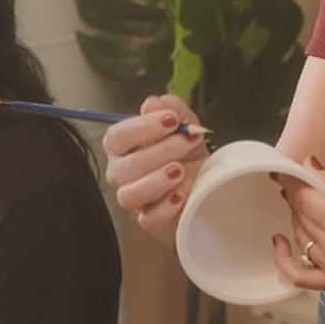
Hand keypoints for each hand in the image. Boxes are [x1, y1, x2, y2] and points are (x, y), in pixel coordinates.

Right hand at [102, 95, 205, 233]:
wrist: (207, 176)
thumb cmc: (187, 148)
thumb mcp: (184, 121)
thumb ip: (169, 107)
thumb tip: (152, 104)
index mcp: (122, 146)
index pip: (116, 137)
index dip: (142, 127)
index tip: (171, 120)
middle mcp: (121, 172)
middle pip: (123, 168)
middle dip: (158, 152)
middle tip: (186, 141)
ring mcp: (134, 198)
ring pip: (128, 196)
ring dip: (156, 181)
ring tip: (180, 170)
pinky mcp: (149, 219)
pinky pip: (147, 219)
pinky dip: (165, 208)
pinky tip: (181, 194)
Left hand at [270, 158, 324, 292]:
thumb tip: (308, 166)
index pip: (303, 196)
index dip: (292, 179)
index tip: (284, 168)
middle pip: (299, 216)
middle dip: (297, 195)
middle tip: (302, 181)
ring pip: (300, 238)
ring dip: (298, 219)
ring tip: (307, 203)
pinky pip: (301, 277)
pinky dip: (285, 260)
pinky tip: (280, 242)